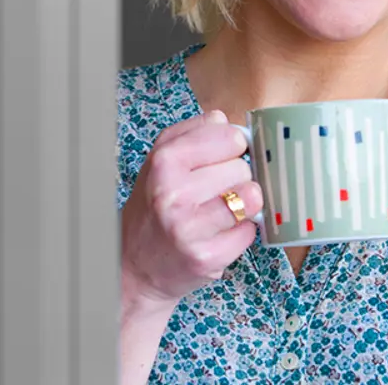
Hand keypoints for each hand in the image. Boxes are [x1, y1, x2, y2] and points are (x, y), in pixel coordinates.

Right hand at [120, 110, 263, 310]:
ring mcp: (189, 228)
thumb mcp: (161, 160)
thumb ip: (195, 133)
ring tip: (224, 209)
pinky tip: (220, 233)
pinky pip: (250, 231)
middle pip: (243, 167)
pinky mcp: (206, 257)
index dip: (233, 146)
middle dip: (237, 177)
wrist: (135, 264)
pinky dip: (242, 232)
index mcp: (164, 161)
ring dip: (245, 204)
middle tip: (217, 190)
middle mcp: (173, 193)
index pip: (229, 135)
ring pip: (252, 197)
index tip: (223, 157)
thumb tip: (230, 122)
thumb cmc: (155, 205)